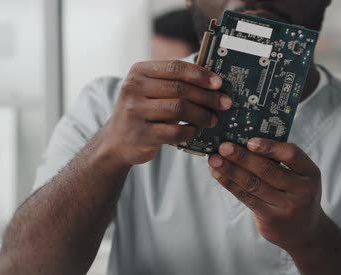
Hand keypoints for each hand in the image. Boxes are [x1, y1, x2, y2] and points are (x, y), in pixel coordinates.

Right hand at [102, 60, 232, 165]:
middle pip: (180, 89)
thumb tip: (212, 81)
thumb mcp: (150, 91)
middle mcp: (133, 89)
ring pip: (179, 109)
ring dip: (202, 115)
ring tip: (212, 120)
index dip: (200, 75)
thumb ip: (173, 82)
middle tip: (224, 104)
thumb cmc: (142, 112)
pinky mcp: (140, 134)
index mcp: (139, 72)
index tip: (219, 83)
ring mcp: (135, 112)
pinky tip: (196, 131)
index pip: (175, 68)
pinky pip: (175, 131)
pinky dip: (190, 131)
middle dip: (207, 97)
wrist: (116, 141)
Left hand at [208, 139, 328, 250]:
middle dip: (242, 157)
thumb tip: (244, 141)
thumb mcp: (299, 176)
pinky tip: (218, 175)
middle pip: (267, 170)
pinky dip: (230, 184)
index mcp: (310, 172)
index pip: (291, 155)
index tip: (249, 141)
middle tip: (223, 147)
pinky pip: (247, 198)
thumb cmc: (296, 194)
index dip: (270, 147)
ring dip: (231, 170)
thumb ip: (280, 160)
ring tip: (214, 160)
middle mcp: (302, 190)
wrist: (305, 231)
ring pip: (253, 185)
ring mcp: (287, 207)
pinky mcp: (271, 219)